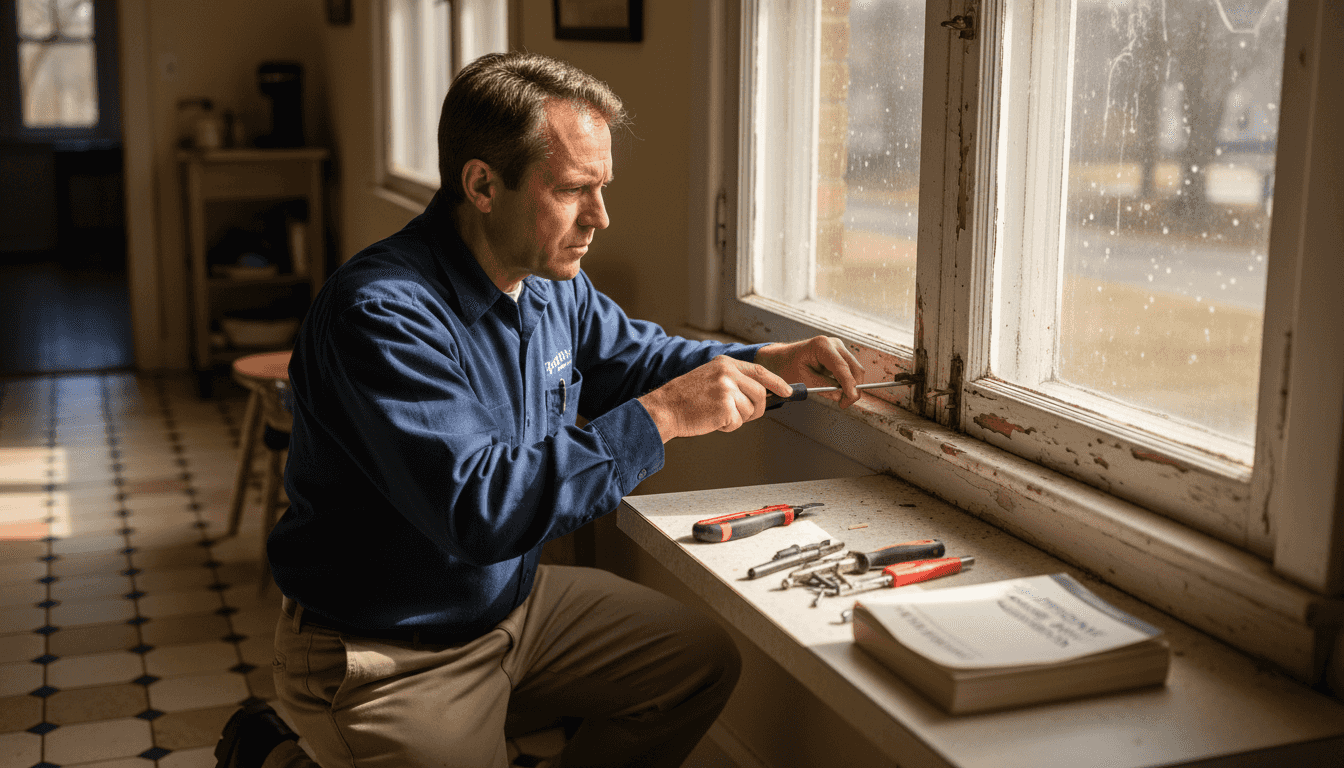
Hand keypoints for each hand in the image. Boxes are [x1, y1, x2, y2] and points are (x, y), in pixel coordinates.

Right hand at [638, 356, 793, 442]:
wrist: (665, 408)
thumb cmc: (685, 398)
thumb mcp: (711, 377)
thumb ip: (734, 380)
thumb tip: (760, 393)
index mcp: (725, 364)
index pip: (760, 371)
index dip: (777, 382)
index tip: (788, 391)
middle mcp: (727, 373)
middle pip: (760, 394)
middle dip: (755, 409)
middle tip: (739, 414)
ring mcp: (726, 389)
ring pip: (750, 410)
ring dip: (737, 418)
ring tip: (716, 414)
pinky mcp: (724, 406)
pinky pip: (738, 422)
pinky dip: (727, 426)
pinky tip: (712, 420)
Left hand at [754, 336, 864, 407]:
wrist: (782, 359)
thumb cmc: (788, 367)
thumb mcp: (803, 380)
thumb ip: (824, 387)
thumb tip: (843, 395)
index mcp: (821, 345)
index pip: (842, 366)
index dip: (849, 384)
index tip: (851, 398)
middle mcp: (834, 343)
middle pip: (855, 368)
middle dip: (853, 388)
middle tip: (843, 404)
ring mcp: (839, 348)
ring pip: (855, 370)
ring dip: (850, 386)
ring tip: (837, 398)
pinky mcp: (840, 355)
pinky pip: (850, 371)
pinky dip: (846, 383)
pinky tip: (835, 390)